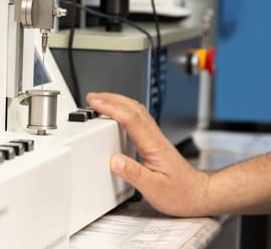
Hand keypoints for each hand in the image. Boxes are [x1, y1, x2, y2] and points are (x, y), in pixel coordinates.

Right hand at [86, 92, 209, 216]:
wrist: (199, 195)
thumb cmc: (180, 193)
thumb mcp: (154, 189)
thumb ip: (133, 174)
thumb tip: (114, 160)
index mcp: (153, 145)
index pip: (130, 119)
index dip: (111, 108)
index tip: (95, 103)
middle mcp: (155, 137)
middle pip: (133, 108)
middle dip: (111, 99)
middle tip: (93, 96)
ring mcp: (156, 138)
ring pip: (137, 111)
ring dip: (118, 102)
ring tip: (102, 101)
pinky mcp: (155, 142)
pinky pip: (139, 119)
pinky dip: (125, 111)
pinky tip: (119, 115)